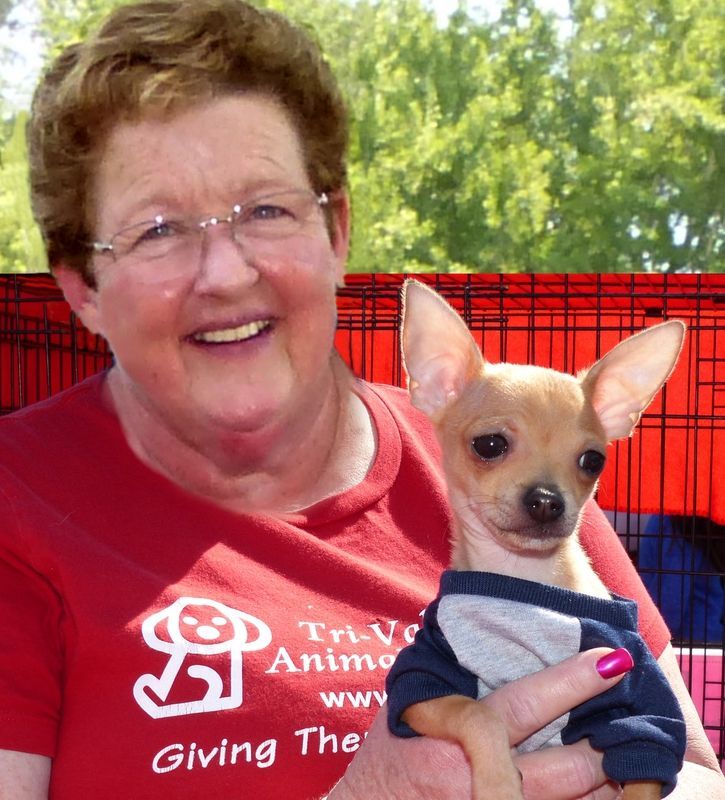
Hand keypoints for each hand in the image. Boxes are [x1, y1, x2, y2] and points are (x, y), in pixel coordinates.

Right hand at [328, 647, 630, 799]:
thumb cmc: (386, 756)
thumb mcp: (408, 702)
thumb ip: (447, 675)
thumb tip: (488, 627)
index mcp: (450, 735)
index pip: (521, 705)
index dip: (570, 683)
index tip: (611, 659)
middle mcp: (470, 784)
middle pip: (557, 772)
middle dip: (599, 748)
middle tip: (629, 722)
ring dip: (602, 791)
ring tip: (630, 765)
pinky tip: (602, 796)